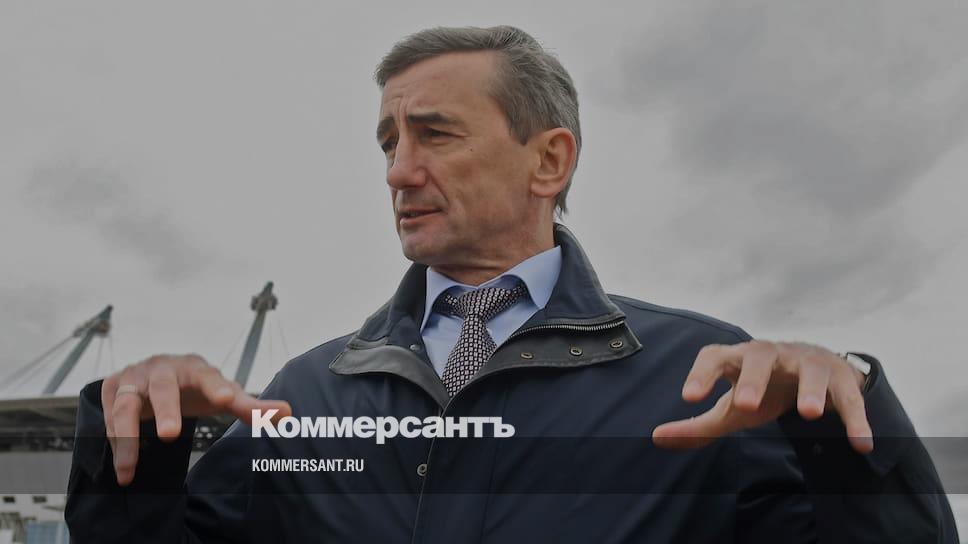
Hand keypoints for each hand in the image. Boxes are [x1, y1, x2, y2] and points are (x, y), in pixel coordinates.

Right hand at [101, 353, 291, 485]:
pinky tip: (121, 464)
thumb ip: (251, 408)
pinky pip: (108, 413)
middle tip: (170, 435)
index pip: (209, 376)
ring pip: (127, 403)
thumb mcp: (223, 396)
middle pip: (163, 388)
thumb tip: (287, 413)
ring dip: (125, 435)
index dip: (218, 386)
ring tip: (130, 469)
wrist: (156, 377)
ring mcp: (136, 376)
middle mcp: (164, 368)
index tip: (228, 400)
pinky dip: (111, 438)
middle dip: (165, 410)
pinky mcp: (113, 387)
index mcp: (196, 369)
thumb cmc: (195, 388)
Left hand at [652, 340, 871, 453]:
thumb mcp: (731, 409)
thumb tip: (657, 438)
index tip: (690, 398)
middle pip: (760, 354)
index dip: (702, 374)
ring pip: (810, 369)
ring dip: (810, 390)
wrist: (815, 373)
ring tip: (808, 415)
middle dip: (753, 378)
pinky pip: (849, 397)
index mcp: (739, 359)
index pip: (715, 356)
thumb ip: (698, 425)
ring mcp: (808, 363)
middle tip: (744, 406)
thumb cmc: (764, 390)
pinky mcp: (840, 380)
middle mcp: (773, 355)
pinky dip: (855, 419)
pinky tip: (861, 444)